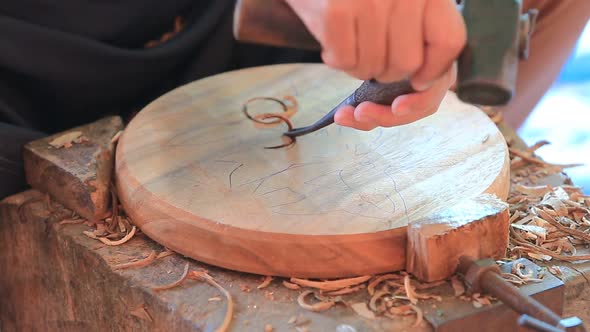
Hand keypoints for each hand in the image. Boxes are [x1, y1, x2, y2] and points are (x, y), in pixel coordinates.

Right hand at [285, 0, 465, 128]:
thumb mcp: (401, 2)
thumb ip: (422, 31)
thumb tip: (426, 84)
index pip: (449, 40)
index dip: (435, 70)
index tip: (418, 80)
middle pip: (408, 63)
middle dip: (386, 73)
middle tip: (372, 60)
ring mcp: (370, 0)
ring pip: (374, 68)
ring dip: (358, 69)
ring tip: (349, 48)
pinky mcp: (337, 11)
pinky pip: (345, 62)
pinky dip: (336, 61)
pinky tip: (332, 45)